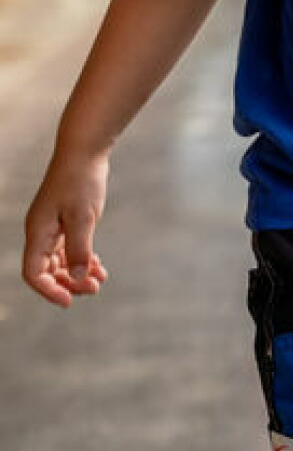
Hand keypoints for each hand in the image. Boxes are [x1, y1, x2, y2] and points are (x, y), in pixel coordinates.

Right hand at [23, 152, 109, 306]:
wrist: (85, 150)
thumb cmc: (81, 180)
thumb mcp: (83, 217)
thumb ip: (79, 249)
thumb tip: (76, 280)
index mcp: (38, 232)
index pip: (33, 273)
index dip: (49, 290)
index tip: (70, 300)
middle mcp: (41, 232)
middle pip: (48, 270)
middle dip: (69, 283)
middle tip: (95, 287)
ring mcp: (53, 226)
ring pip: (60, 261)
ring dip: (77, 273)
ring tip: (100, 278)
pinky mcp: (66, 220)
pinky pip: (69, 248)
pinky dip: (82, 259)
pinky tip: (98, 266)